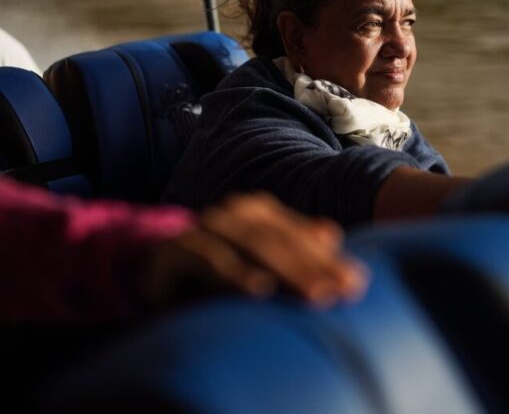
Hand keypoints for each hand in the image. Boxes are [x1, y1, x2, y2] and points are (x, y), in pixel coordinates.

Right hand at [140, 193, 367, 309]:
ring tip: (314, 294)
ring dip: (286, 271)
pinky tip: (259, 290)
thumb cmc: (216, 270)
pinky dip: (236, 274)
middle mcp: (233, 215)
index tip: (357, 283)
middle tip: (340, 293)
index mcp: (256, 214)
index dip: (328, 258)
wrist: (152, 270)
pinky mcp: (177, 250)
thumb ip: (292, 248)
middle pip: (280, 240)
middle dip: (314, 267)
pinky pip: (210, 260)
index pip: (298, 234)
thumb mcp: (258, 263)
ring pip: (252, 246)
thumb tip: (332, 235)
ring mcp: (205, 229)